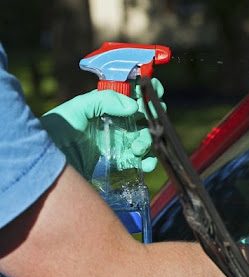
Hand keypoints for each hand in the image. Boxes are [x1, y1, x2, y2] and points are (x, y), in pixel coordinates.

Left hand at [40, 78, 163, 178]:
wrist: (45, 165)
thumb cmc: (56, 131)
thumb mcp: (76, 110)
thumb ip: (103, 101)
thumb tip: (133, 107)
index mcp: (109, 107)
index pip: (134, 94)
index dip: (147, 90)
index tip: (154, 92)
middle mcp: (118, 124)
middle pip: (147, 117)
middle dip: (152, 118)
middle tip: (146, 123)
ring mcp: (121, 145)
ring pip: (148, 139)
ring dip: (148, 142)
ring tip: (135, 148)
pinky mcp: (121, 165)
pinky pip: (143, 163)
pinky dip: (149, 163)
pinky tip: (144, 164)